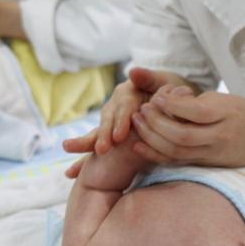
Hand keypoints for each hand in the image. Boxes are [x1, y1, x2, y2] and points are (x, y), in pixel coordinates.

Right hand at [62, 68, 191, 158]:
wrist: (173, 106)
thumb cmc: (173, 95)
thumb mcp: (166, 82)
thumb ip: (150, 78)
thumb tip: (132, 72)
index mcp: (127, 92)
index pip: (123, 106)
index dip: (121, 121)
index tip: (119, 136)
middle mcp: (115, 107)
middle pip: (107, 121)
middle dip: (103, 136)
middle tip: (102, 150)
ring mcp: (110, 123)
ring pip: (97, 133)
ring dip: (87, 145)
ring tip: (76, 157)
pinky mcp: (109, 138)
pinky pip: (95, 148)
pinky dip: (83, 161)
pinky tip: (71, 173)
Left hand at [129, 89, 244, 167]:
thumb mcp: (226, 100)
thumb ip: (196, 102)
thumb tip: (164, 102)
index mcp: (226, 115)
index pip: (195, 112)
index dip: (171, 105)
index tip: (156, 96)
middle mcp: (219, 137)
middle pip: (182, 136)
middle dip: (156, 123)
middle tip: (141, 110)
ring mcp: (213, 154)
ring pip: (177, 151)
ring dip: (152, 138)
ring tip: (137, 122)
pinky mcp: (207, 164)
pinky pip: (178, 161)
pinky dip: (156, 154)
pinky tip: (140, 145)